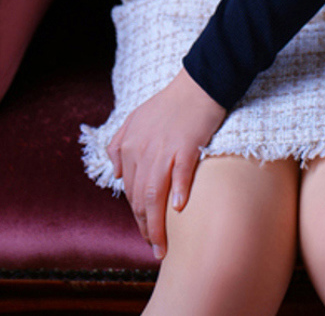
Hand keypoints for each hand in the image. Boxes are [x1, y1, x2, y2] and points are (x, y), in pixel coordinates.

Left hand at [107, 68, 226, 259]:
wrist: (200, 83)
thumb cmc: (172, 102)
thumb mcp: (137, 117)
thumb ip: (120, 143)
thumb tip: (118, 175)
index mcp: (129, 144)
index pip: (130, 190)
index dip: (136, 215)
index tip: (145, 231)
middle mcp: (141, 149)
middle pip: (138, 199)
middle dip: (144, 227)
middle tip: (154, 247)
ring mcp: (163, 149)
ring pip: (153, 197)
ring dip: (156, 225)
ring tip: (161, 245)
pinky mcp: (185, 147)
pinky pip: (179, 178)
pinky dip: (178, 196)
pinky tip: (179, 211)